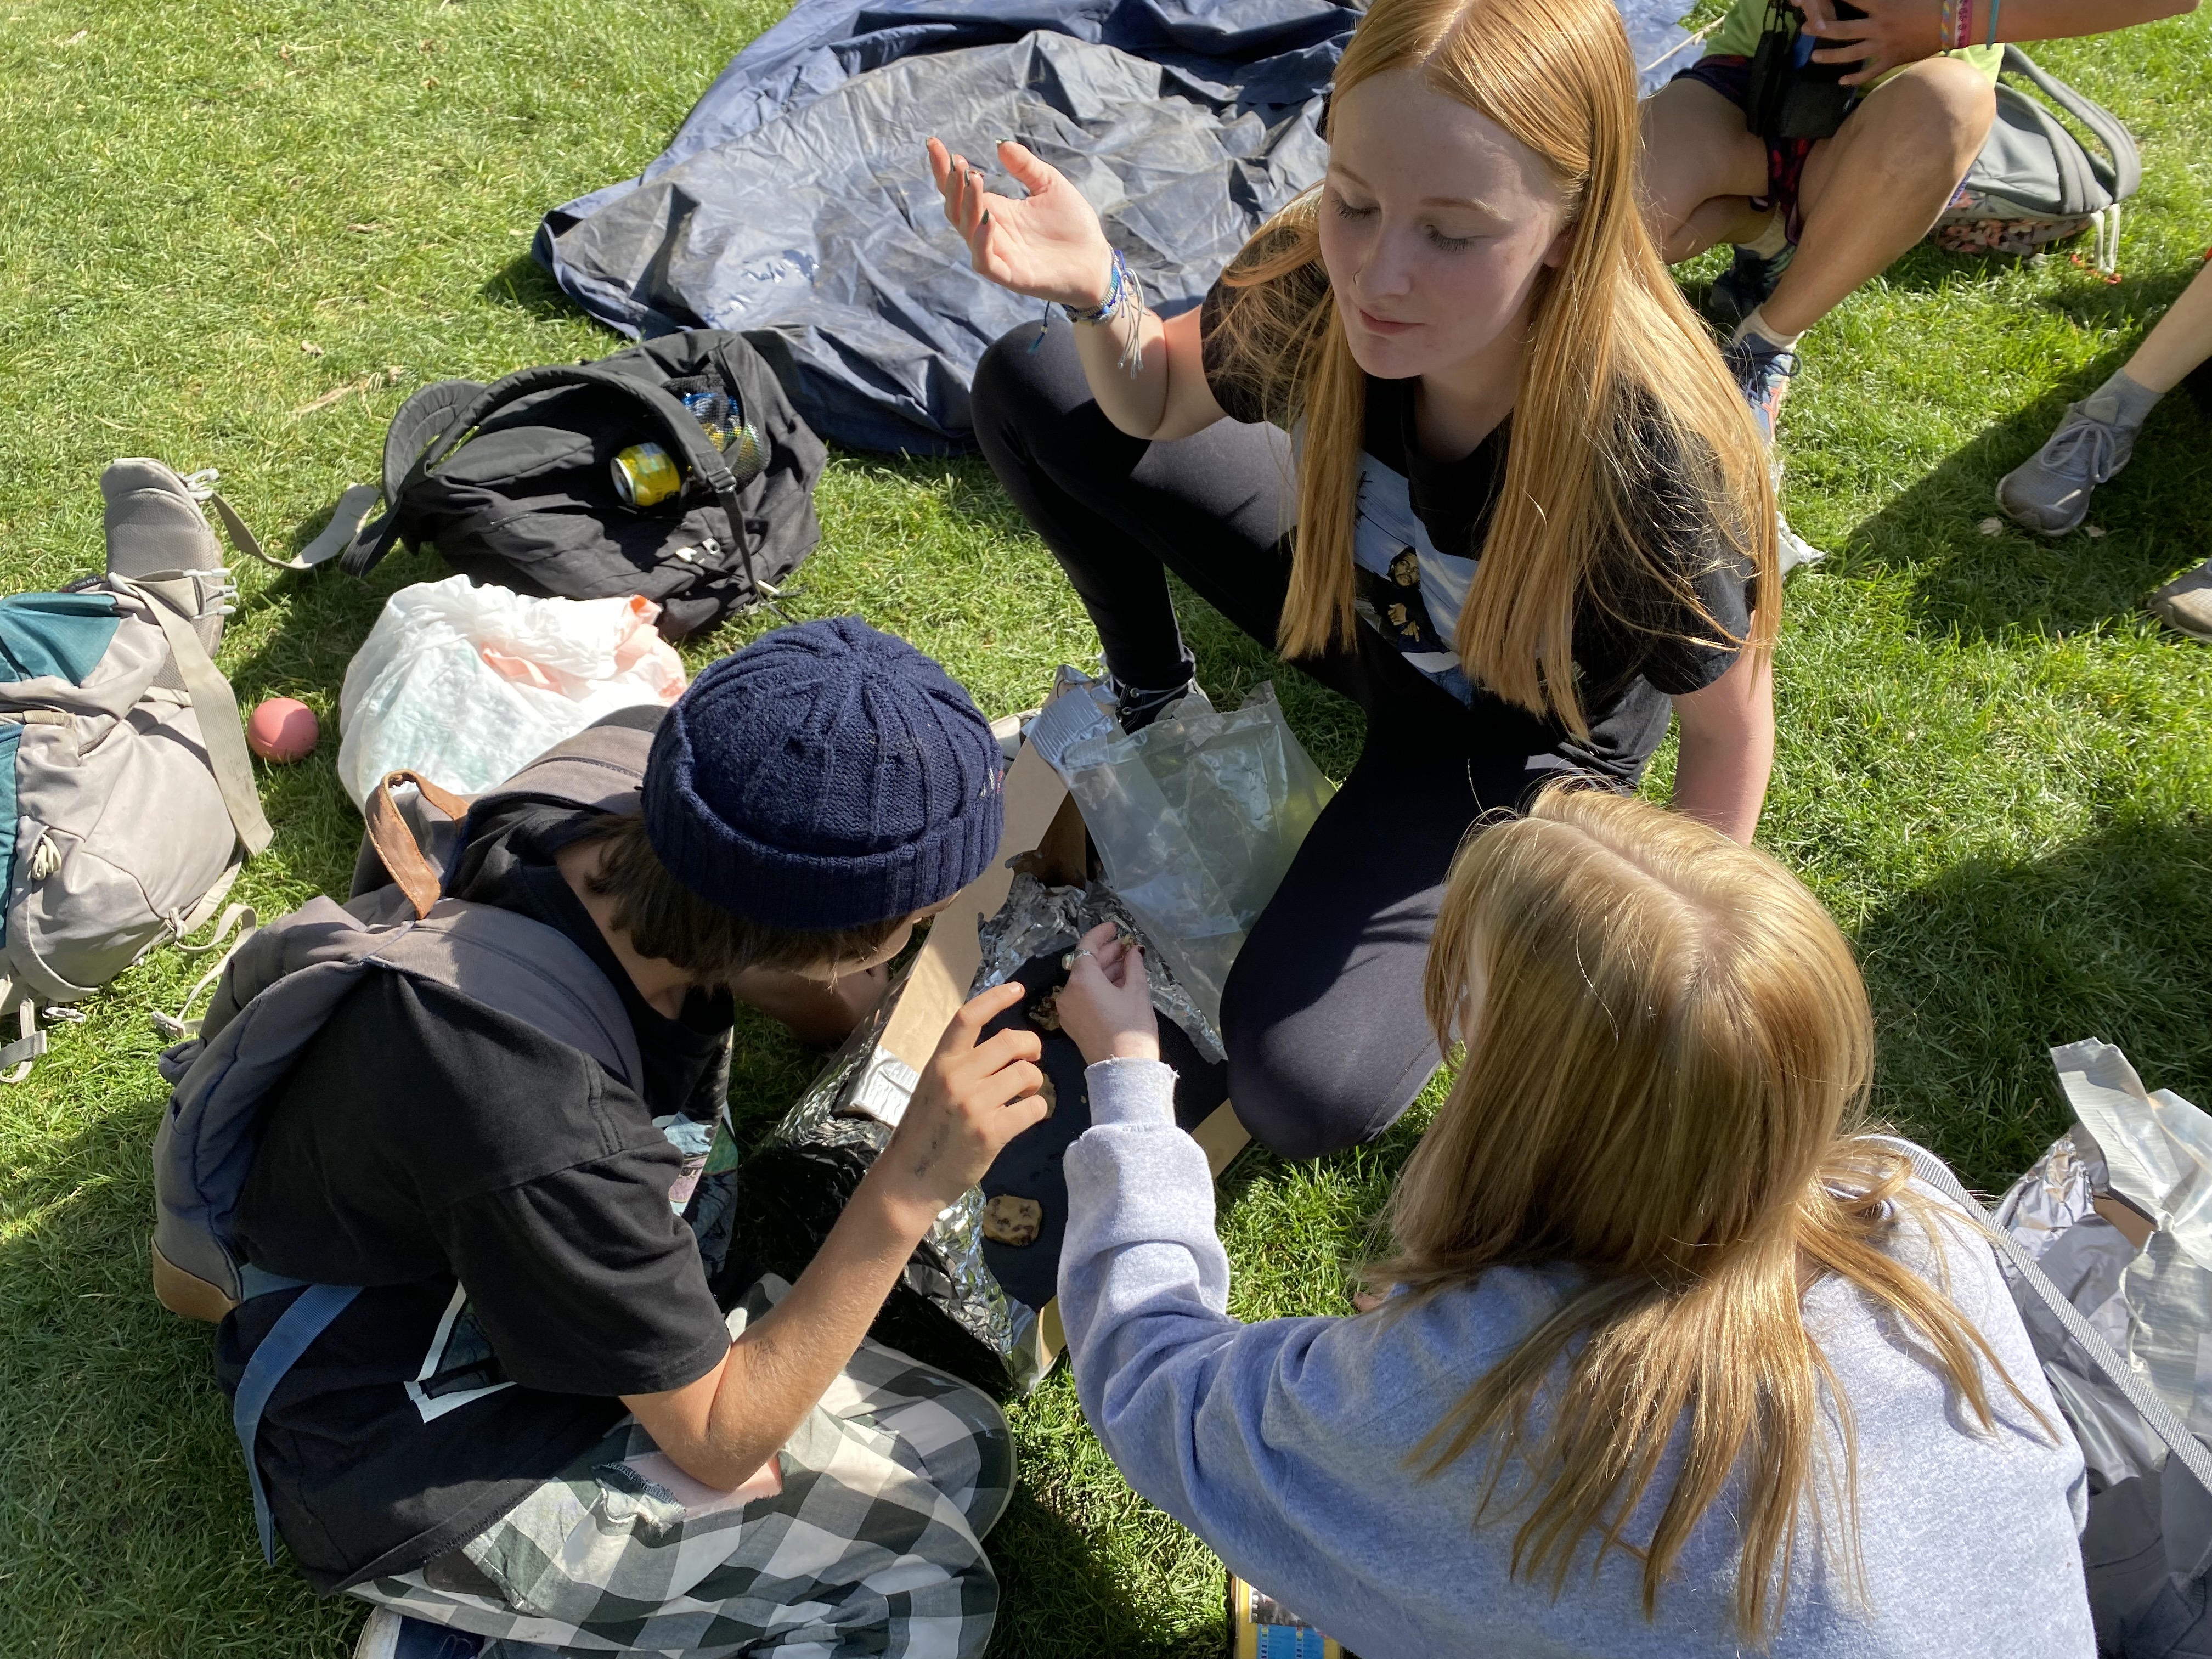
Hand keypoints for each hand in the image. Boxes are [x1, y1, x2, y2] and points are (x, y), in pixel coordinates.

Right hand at [873, 981, 1048, 1221]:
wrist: (910, 1180)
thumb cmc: (925, 1132)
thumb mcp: (933, 1088)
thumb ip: (961, 1066)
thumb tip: (1005, 1048)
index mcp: (939, 1062)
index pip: (968, 1017)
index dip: (996, 998)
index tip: (1018, 989)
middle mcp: (955, 1077)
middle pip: (1010, 1041)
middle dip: (1031, 1046)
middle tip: (1033, 1058)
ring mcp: (973, 1104)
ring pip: (1026, 1074)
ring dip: (1035, 1082)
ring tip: (1026, 1093)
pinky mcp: (991, 1131)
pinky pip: (1033, 1107)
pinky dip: (1037, 1109)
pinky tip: (1026, 1115)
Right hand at [925, 136, 1116, 308]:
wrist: (1096, 262)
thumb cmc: (1074, 226)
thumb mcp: (1050, 185)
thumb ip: (1026, 167)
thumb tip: (1001, 145)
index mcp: (997, 210)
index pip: (961, 189)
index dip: (945, 169)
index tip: (935, 144)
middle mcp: (991, 232)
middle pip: (955, 208)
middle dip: (951, 183)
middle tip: (957, 161)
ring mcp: (999, 254)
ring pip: (966, 230)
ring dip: (966, 204)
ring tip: (973, 178)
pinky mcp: (1011, 275)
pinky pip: (985, 261)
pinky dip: (981, 241)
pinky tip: (987, 218)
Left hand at [1055, 922, 1160, 1065]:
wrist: (1123, 1069)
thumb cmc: (1132, 1028)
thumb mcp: (1138, 992)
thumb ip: (1133, 966)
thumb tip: (1132, 952)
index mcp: (1082, 980)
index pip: (1087, 947)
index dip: (1101, 934)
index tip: (1114, 927)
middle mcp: (1068, 992)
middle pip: (1085, 964)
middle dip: (1106, 953)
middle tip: (1127, 947)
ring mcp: (1067, 1009)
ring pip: (1084, 981)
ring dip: (1104, 971)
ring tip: (1127, 964)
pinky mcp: (1072, 1023)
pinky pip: (1083, 996)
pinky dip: (1098, 987)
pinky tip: (1118, 984)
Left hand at [1795, 0, 1945, 84]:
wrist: (1956, 20)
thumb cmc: (1932, 0)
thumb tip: (1870, 1)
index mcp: (1883, 5)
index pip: (1850, 0)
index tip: (1814, 0)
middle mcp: (1879, 27)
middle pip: (1842, 30)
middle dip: (1820, 29)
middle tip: (1804, 28)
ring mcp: (1885, 46)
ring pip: (1850, 55)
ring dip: (1830, 56)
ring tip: (1813, 57)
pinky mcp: (1893, 59)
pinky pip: (1870, 73)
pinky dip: (1855, 79)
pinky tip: (1841, 82)